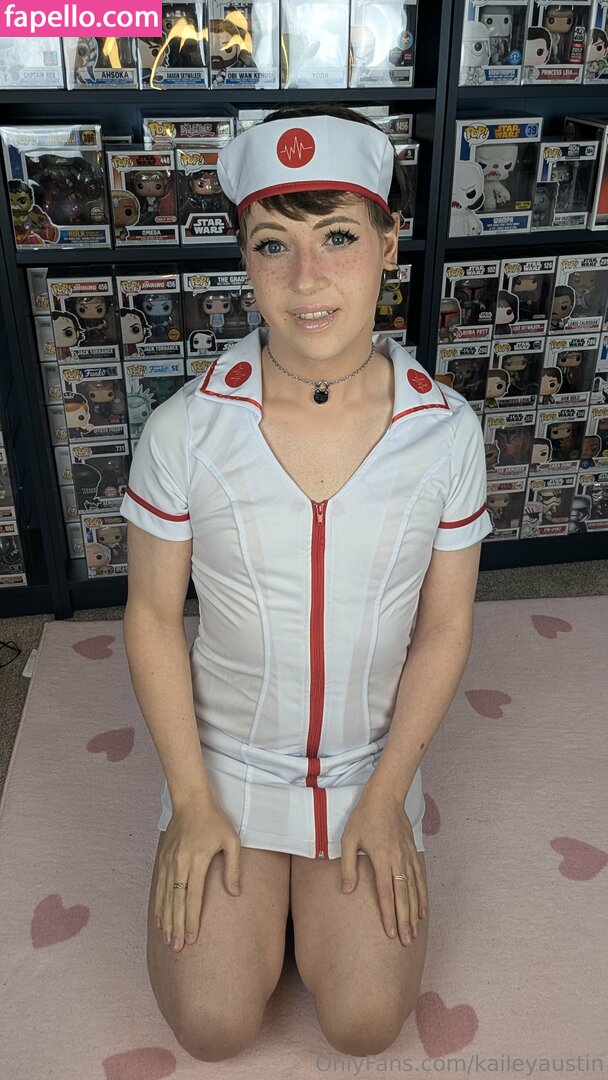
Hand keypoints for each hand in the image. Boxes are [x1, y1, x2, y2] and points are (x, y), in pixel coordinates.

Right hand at [154, 796, 241, 952]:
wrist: (191, 800)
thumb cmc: (215, 820)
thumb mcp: (232, 840)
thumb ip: (233, 868)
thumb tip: (234, 893)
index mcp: (197, 860)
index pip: (193, 897)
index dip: (191, 920)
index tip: (191, 938)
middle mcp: (179, 863)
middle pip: (176, 902)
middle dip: (176, 926)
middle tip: (177, 948)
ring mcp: (168, 861)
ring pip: (165, 897)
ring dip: (166, 919)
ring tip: (167, 939)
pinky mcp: (163, 859)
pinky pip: (159, 887)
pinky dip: (159, 905)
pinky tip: (160, 918)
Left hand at [339, 786, 427, 947]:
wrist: (386, 797)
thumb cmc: (364, 817)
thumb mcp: (349, 839)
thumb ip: (349, 866)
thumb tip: (348, 891)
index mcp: (381, 859)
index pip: (386, 894)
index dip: (388, 916)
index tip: (390, 934)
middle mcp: (398, 861)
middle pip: (403, 898)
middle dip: (404, 922)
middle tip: (405, 942)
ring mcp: (408, 858)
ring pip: (414, 891)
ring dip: (414, 914)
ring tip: (414, 933)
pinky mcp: (413, 853)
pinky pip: (420, 880)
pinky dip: (422, 897)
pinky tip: (422, 911)